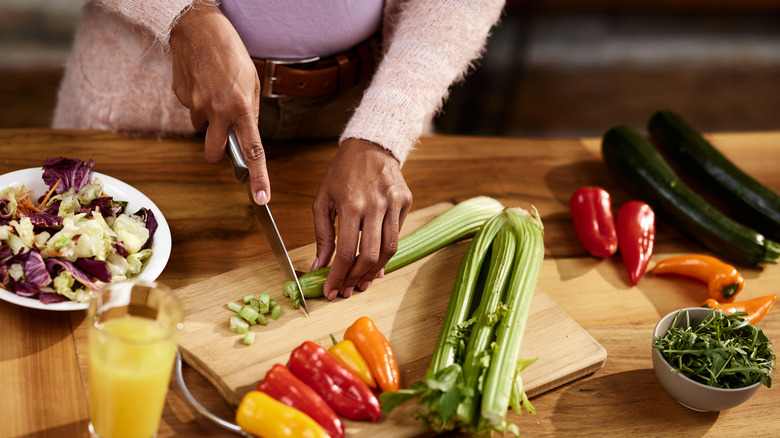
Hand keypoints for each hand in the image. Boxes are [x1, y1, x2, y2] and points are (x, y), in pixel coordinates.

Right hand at [170, 3, 269, 203]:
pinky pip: (192, 110)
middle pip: (214, 154)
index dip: (257, 178)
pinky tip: (203, 81)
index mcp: (241, 107)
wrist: (198, 27)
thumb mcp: (252, 82)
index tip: (261, 198)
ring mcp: (195, 105)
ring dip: (210, 119)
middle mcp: (217, 111)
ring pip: (203, 128)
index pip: (252, 152)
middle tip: (225, 136)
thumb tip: (245, 136)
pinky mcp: (180, 97)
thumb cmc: (230, 51)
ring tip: (215, 90)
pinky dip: (199, 102)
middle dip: (219, 153)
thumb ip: (249, 113)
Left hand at [312, 138, 412, 299]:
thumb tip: (320, 265)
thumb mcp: (323, 200)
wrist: (371, 145)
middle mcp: (375, 204)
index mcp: (351, 204)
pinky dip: (386, 253)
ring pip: (388, 249)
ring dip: (374, 271)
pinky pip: (397, 235)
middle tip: (347, 289)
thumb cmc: (343, 172)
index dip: (338, 276)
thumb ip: (322, 234)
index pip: (345, 251)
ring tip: (362, 281)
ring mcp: (394, 203)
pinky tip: (375, 263)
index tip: (332, 290)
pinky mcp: (406, 202)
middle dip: (356, 278)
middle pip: (369, 255)